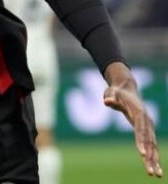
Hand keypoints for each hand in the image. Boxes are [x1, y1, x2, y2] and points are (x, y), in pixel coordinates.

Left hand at [104, 62, 162, 177]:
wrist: (126, 88)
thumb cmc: (117, 92)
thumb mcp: (111, 92)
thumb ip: (110, 97)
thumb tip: (107, 101)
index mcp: (138, 113)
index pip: (140, 129)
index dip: (141, 142)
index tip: (142, 154)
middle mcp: (146, 121)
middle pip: (149, 141)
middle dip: (151, 157)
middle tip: (152, 172)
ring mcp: (148, 126)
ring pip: (152, 146)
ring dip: (154, 160)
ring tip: (156, 175)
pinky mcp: (147, 130)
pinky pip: (151, 145)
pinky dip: (153, 156)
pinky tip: (154, 168)